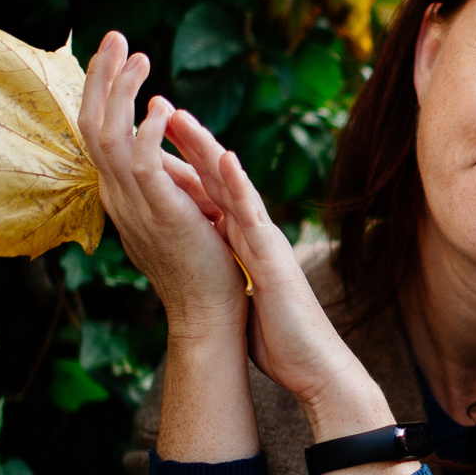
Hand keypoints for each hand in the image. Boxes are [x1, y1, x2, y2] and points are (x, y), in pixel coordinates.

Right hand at [77, 32, 246, 345]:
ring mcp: (134, 204)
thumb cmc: (200, 264)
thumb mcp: (172, 211)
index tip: (116, 54)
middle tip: (116, 35)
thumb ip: (160, 181)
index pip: (97, 130)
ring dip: (122, 91)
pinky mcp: (161, 212)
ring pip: (109, 135)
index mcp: (121, 191)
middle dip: (102, 76)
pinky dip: (148, 130)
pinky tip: (163, 106)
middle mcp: (118, 194)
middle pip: (92, 123)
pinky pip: (142, 162)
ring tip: (140, 56)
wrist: (209, 312)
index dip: (102, 89)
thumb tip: (155, 150)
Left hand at [164, 107, 390, 435]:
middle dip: (193, 145)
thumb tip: (212, 275)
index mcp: (245, 244)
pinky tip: (227, 160)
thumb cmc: (281, 339)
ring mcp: (265, 242)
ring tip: (185, 119)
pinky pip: (253, 217)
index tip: (162, 140)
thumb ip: (232, 276)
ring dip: (210, 151)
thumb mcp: (244, 298)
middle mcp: (255, 235)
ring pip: (234, 188)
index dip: (188, 167)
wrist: (313, 365)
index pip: (212, 197)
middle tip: (166, 110)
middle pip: (219, 181)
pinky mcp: (273, 258)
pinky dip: (240, 187)